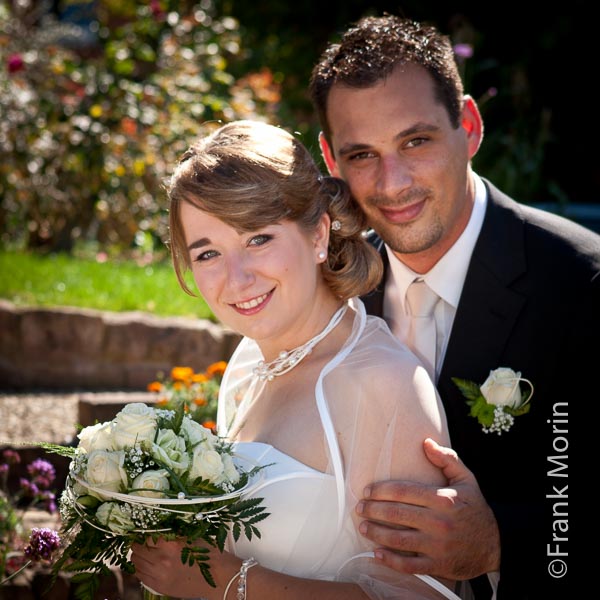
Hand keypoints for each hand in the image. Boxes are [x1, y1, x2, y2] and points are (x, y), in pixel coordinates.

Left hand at [131, 538, 237, 598]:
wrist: (218, 577)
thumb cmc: (208, 554)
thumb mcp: (191, 536)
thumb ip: (172, 532)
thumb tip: (156, 525)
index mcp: (171, 544)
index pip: (144, 536)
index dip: (141, 531)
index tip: (142, 529)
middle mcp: (162, 560)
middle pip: (136, 549)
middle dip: (138, 543)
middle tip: (142, 539)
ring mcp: (159, 575)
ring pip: (136, 563)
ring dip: (138, 555)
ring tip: (144, 551)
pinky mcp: (159, 587)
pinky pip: (140, 576)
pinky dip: (140, 568)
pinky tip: (146, 563)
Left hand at [356, 438, 499, 579]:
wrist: (496, 544)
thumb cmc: (476, 508)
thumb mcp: (466, 479)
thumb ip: (446, 459)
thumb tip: (426, 443)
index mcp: (443, 499)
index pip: (404, 491)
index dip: (381, 490)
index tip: (367, 490)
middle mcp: (439, 522)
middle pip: (396, 514)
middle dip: (373, 510)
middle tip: (360, 507)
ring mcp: (438, 546)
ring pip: (399, 540)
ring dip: (376, 533)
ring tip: (363, 526)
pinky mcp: (438, 565)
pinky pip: (409, 565)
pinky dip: (390, 560)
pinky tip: (377, 553)